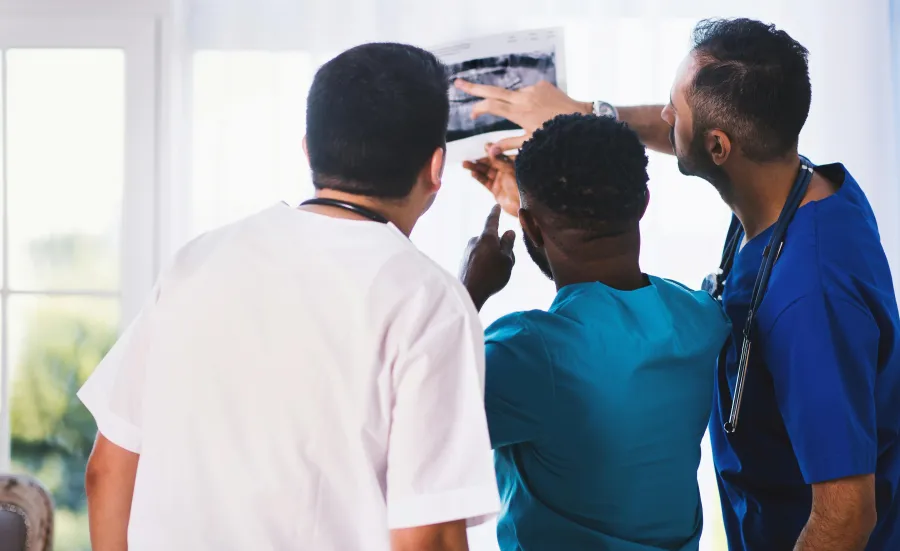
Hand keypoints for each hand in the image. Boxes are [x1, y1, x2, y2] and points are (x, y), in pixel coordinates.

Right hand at [454, 79, 590, 154]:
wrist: (581, 118)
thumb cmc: (555, 135)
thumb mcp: (531, 142)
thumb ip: (508, 144)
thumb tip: (489, 151)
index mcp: (519, 112)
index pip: (491, 106)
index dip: (478, 108)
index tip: (472, 114)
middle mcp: (523, 97)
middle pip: (493, 90)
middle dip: (474, 88)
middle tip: (457, 82)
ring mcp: (533, 89)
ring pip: (514, 95)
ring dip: (514, 104)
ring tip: (532, 118)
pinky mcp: (542, 84)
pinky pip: (529, 92)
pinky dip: (528, 100)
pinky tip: (541, 111)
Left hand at [460, 205, 515, 310]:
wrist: (469, 293)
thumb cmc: (492, 276)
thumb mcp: (507, 260)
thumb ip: (508, 244)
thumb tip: (508, 232)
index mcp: (486, 237)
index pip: (492, 221)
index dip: (495, 213)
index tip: (496, 206)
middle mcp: (475, 241)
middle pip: (491, 239)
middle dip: (499, 247)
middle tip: (507, 262)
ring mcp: (467, 251)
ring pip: (485, 250)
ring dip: (492, 257)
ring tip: (497, 273)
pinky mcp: (464, 261)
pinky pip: (478, 258)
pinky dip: (484, 263)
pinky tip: (486, 277)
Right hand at [463, 144, 519, 216]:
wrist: (524, 206)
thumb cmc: (522, 186)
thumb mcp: (510, 170)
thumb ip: (499, 159)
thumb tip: (489, 146)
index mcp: (512, 164)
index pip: (499, 155)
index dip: (491, 151)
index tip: (484, 147)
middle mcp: (505, 171)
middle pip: (490, 163)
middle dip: (479, 160)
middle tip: (469, 157)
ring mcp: (500, 181)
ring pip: (485, 172)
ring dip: (475, 168)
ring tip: (465, 164)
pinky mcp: (495, 190)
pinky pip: (485, 182)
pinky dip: (479, 177)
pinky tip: (472, 173)